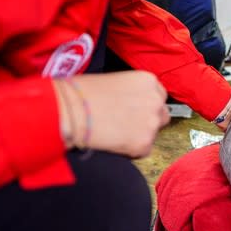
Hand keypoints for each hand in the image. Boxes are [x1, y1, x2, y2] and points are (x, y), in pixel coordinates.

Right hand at [54, 72, 168, 157]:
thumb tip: (133, 104)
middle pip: (162, 115)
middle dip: (147, 120)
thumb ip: (132, 92)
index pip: (159, 96)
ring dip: (139, 135)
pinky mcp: (144, 144)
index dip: (145, 105)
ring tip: (114, 132)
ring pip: (153, 134)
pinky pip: (142, 151)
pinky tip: (112, 141)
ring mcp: (151, 124)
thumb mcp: (114, 79)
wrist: (68, 111)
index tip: (134, 110)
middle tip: (126, 124)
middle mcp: (155, 101)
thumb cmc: (81, 93)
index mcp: (148, 81)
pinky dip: (130, 150)